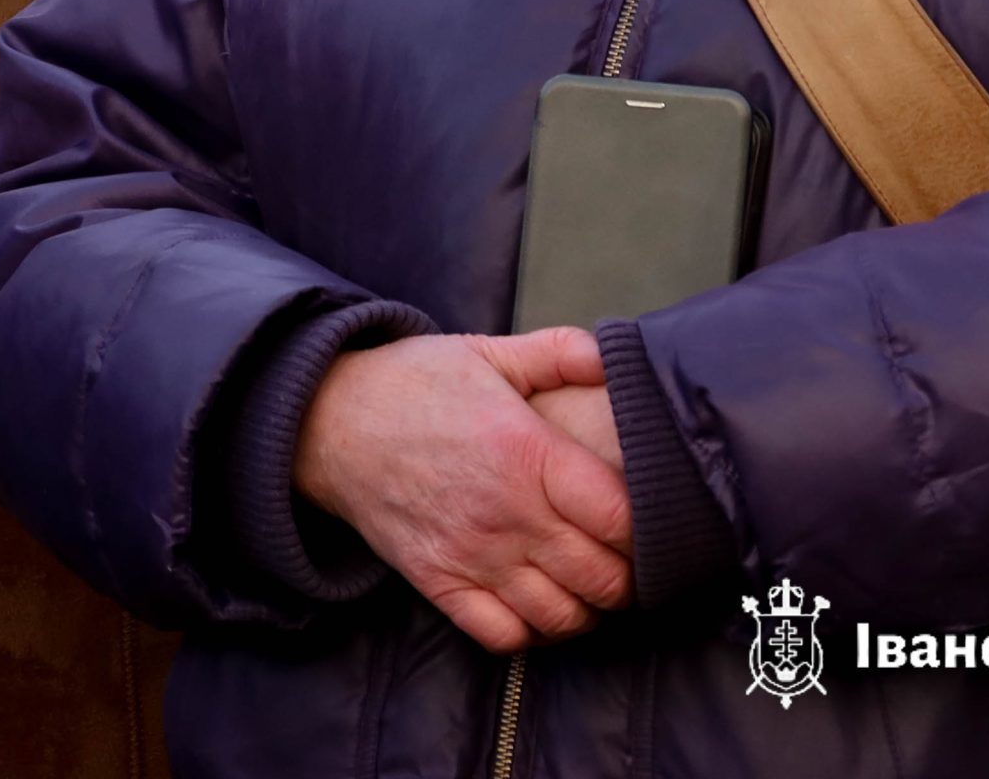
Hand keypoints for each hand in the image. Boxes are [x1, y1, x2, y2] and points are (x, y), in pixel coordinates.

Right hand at [295, 328, 633, 650]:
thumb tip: (614, 358)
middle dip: (628, 576)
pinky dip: (534, 633)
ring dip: (588, 609)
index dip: (648, 528)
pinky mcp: (439, 585)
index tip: (655, 519)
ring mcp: (471, 556)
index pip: (616, 516)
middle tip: (631, 560)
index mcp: (526, 452)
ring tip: (593, 586)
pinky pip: (503, 636)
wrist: (334, 422)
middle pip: (599, 576)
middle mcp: (505, 513)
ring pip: (558, 616)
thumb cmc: (419, 383)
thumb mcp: (490, 352)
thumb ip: (560, 352)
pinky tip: (542, 606)